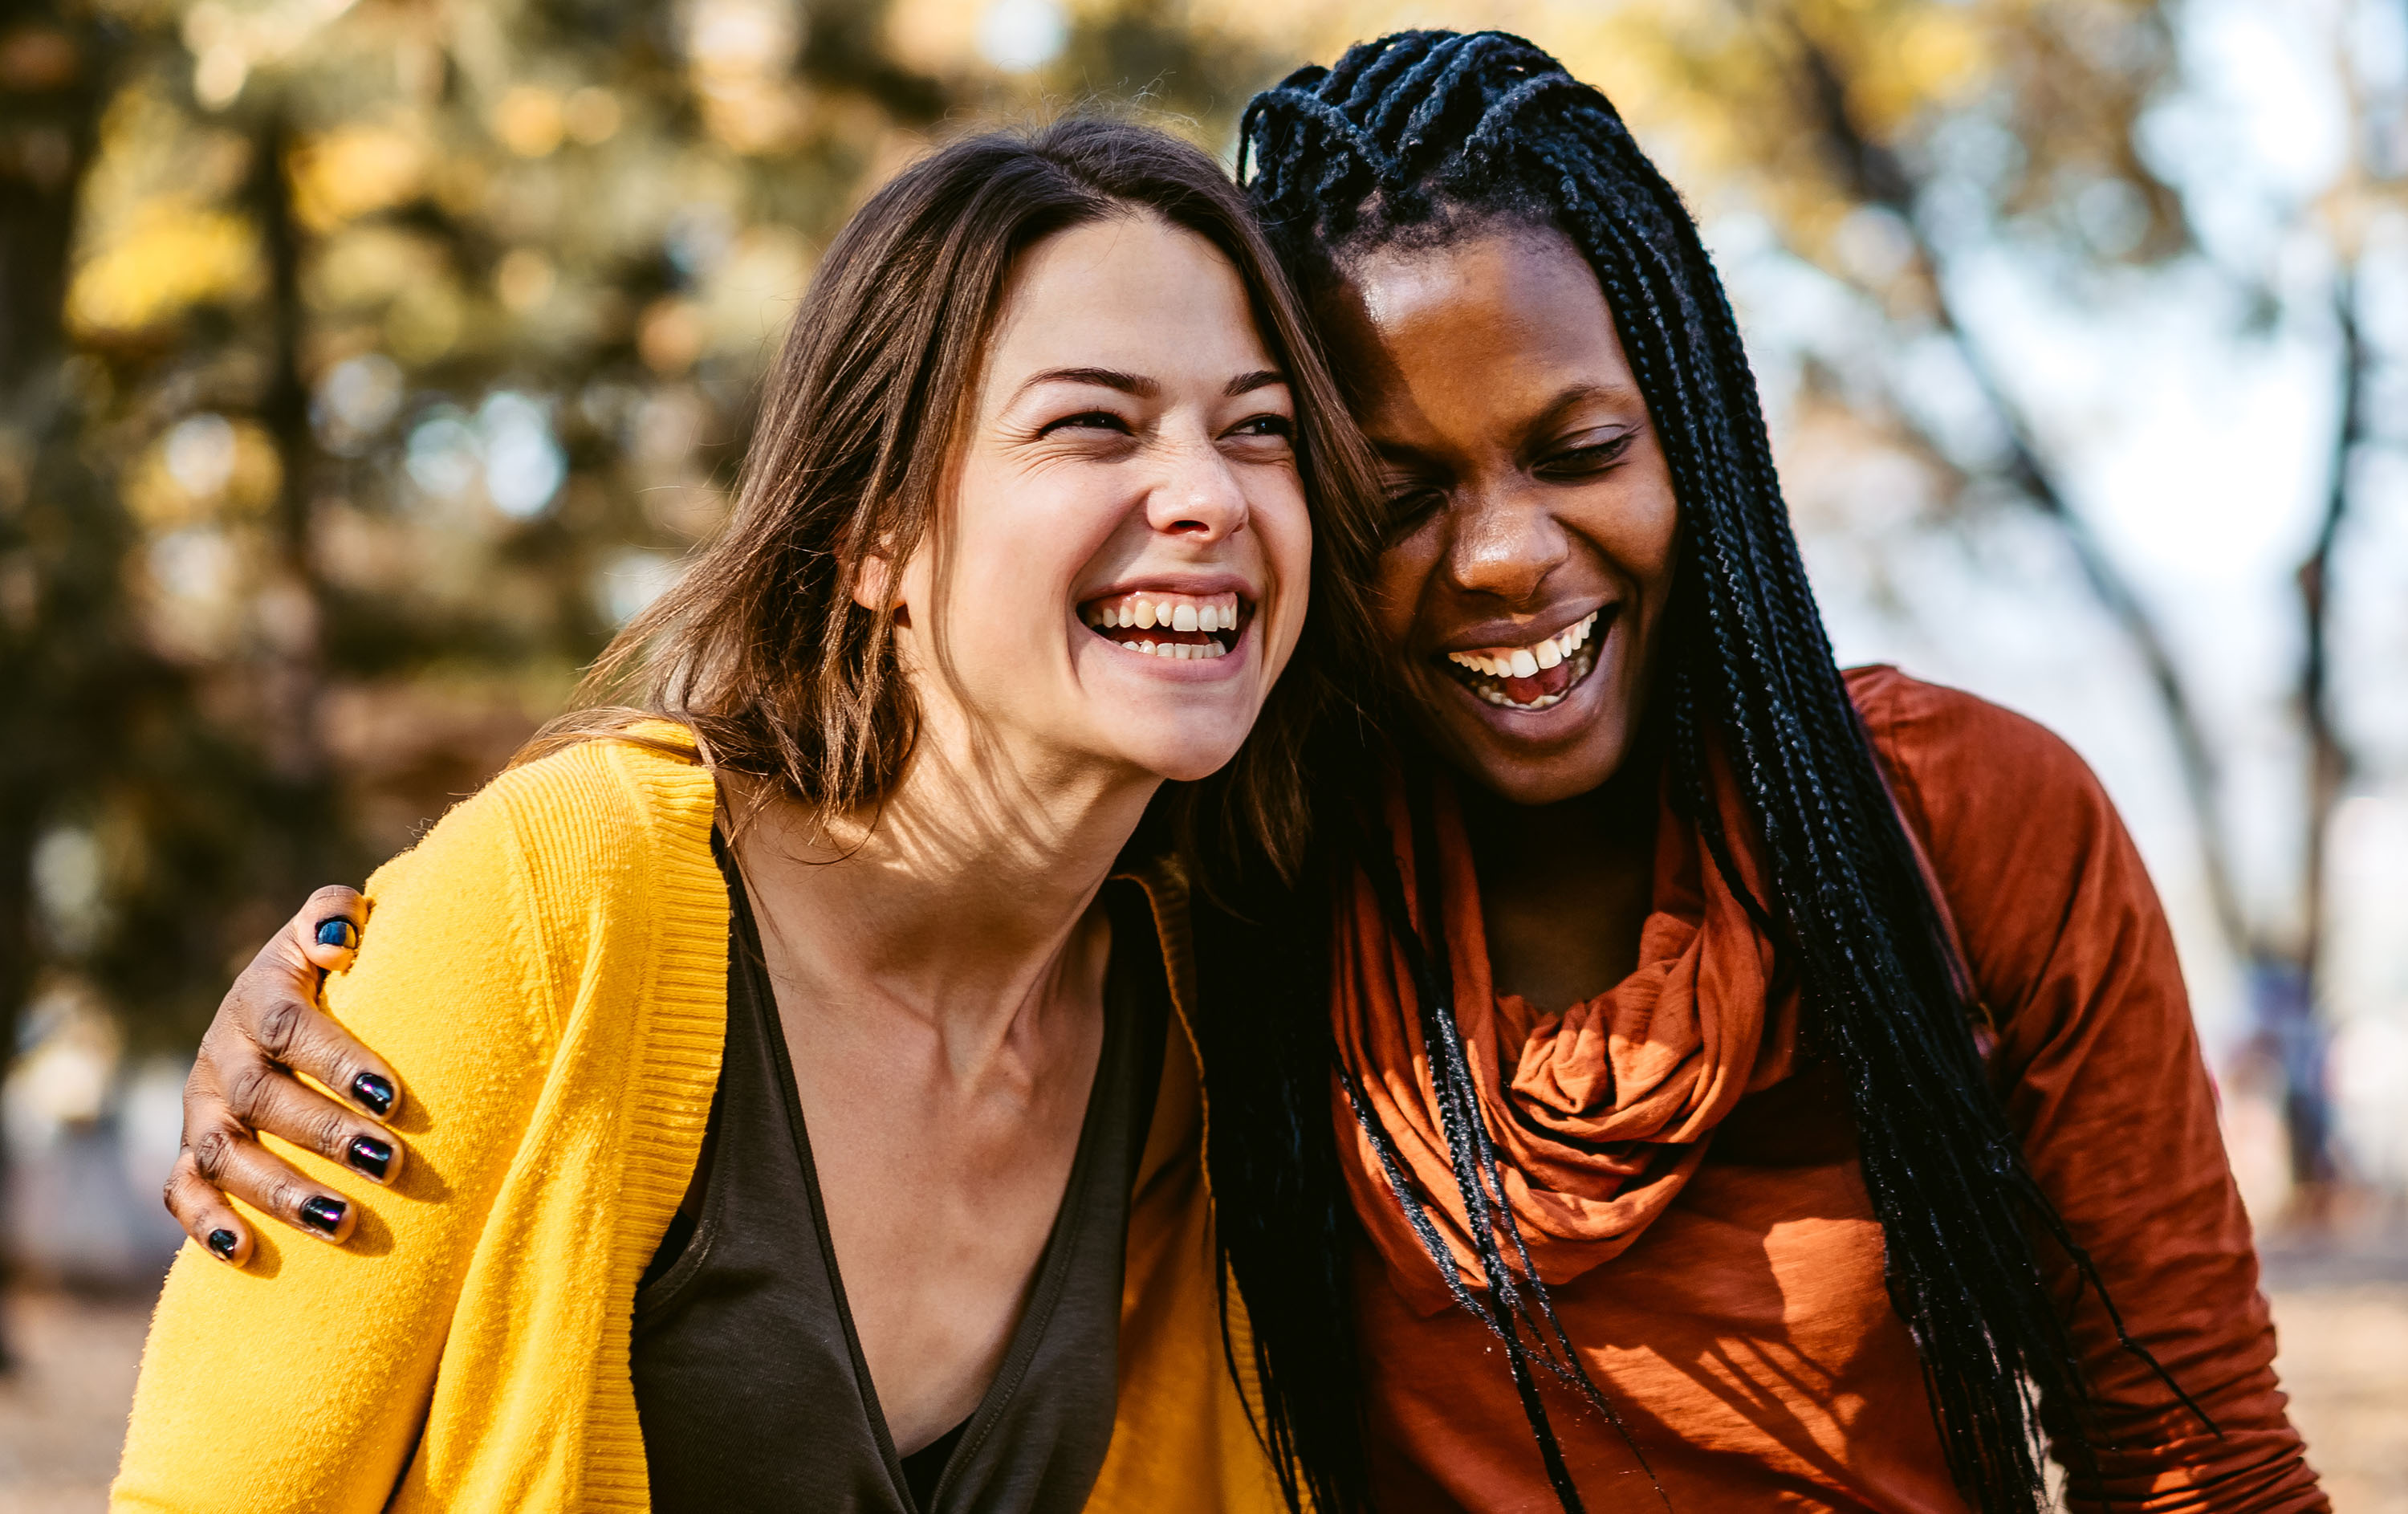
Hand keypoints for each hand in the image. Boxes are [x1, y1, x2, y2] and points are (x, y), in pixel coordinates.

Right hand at [163, 886, 404, 1264]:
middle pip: (262, 1100)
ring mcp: (201, 1108)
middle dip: (325, 1134)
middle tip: (389, 1163)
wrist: (273, 1008)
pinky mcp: (189, 1152)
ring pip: (224, 1154)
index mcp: (258, 998)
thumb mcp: (331, 929)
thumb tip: (340, 941)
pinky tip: (244, 1254)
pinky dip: (207, 1224)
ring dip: (279, 1191)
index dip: (338, 1061)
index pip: (290, 1027)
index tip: (393, 1097)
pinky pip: (183, 1192)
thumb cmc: (327, 970)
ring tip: (342, 1222)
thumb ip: (337, 916)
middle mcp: (222, 1056)